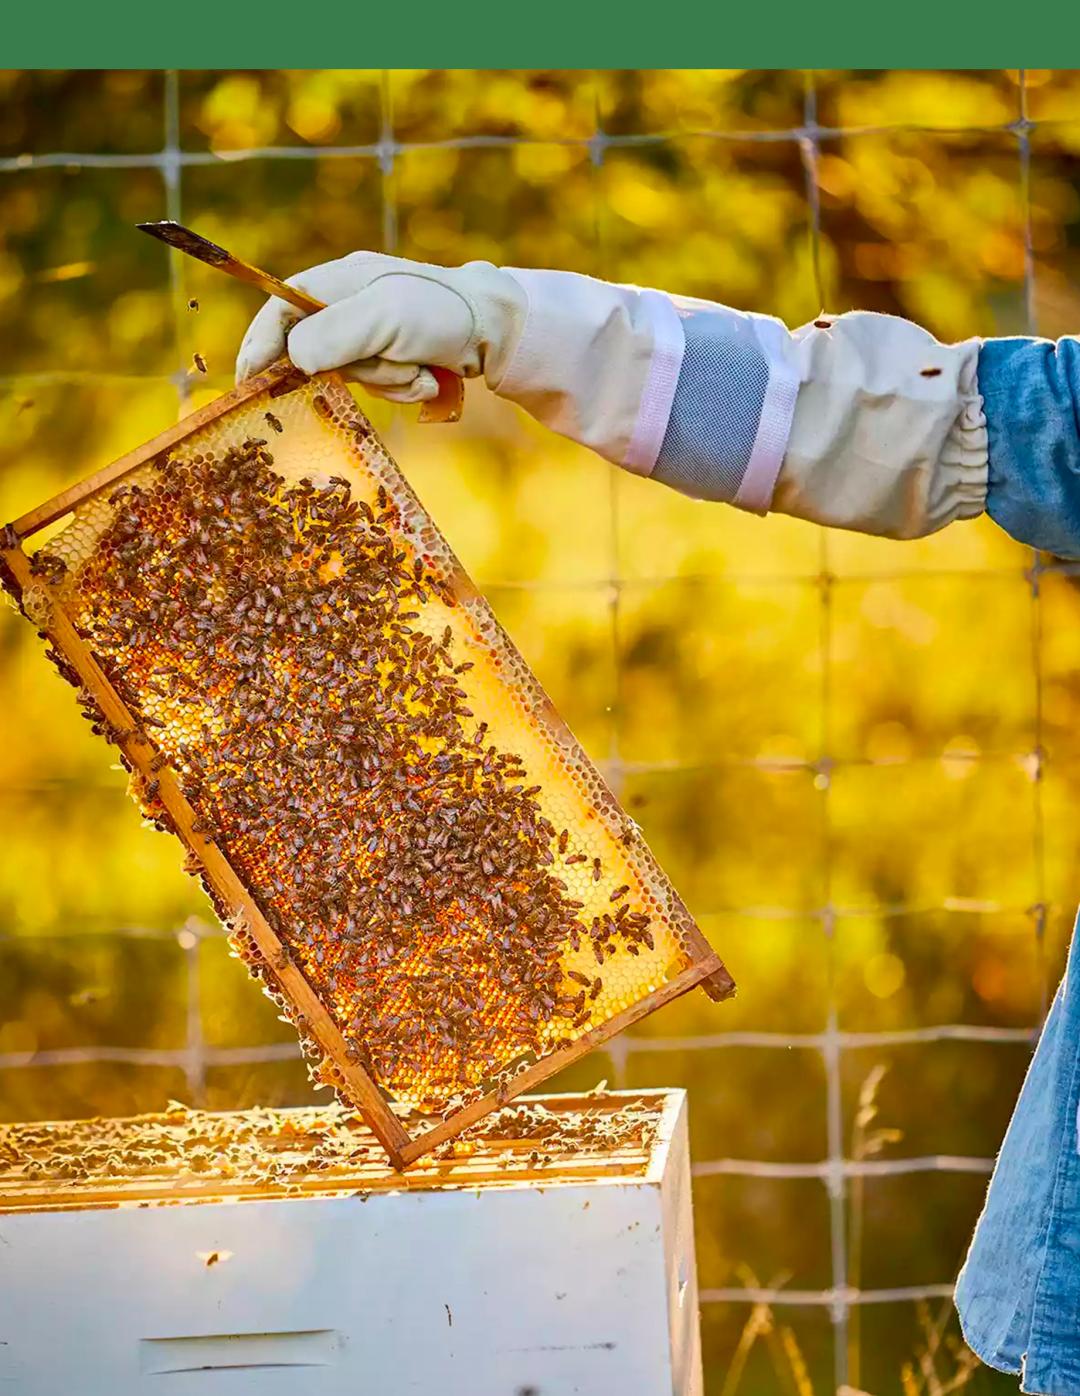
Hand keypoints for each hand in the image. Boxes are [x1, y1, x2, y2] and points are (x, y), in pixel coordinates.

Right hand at [235, 252, 526, 403]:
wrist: (498, 329)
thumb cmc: (439, 313)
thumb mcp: (382, 318)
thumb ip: (332, 335)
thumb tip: (293, 358)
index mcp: (337, 280)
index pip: (279, 311)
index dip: (260, 346)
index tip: (248, 382)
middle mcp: (349, 303)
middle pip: (316, 353)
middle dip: (354, 372)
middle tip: (389, 367)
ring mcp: (372, 331)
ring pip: (351, 376)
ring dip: (387, 382)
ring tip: (418, 371)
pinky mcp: (394, 354)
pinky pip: (379, 384)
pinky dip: (404, 388)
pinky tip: (429, 378)